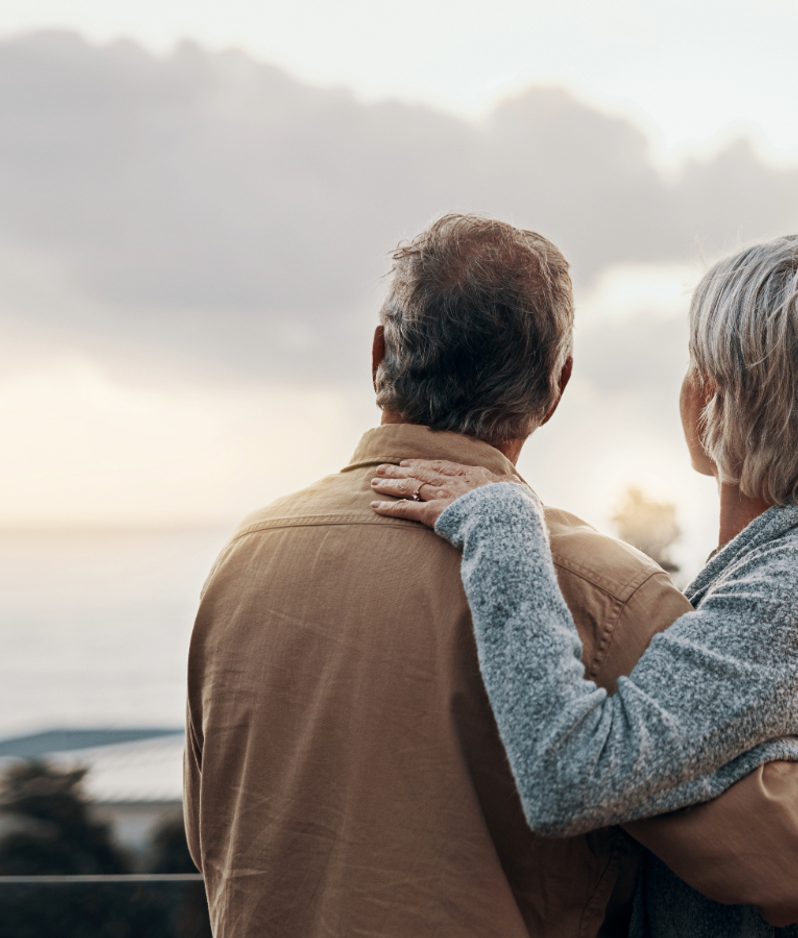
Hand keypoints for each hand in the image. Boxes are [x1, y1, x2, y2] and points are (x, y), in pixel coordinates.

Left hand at [370, 459, 515, 527]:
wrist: (506, 519)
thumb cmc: (517, 510)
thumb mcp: (520, 495)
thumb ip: (513, 491)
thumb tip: (519, 491)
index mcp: (473, 476)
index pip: (443, 467)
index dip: (424, 464)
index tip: (411, 463)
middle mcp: (453, 482)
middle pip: (421, 472)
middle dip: (400, 470)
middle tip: (384, 468)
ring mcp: (441, 496)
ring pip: (409, 486)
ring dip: (390, 483)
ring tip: (374, 481)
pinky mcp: (432, 513)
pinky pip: (405, 509)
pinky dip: (389, 507)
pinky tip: (374, 506)